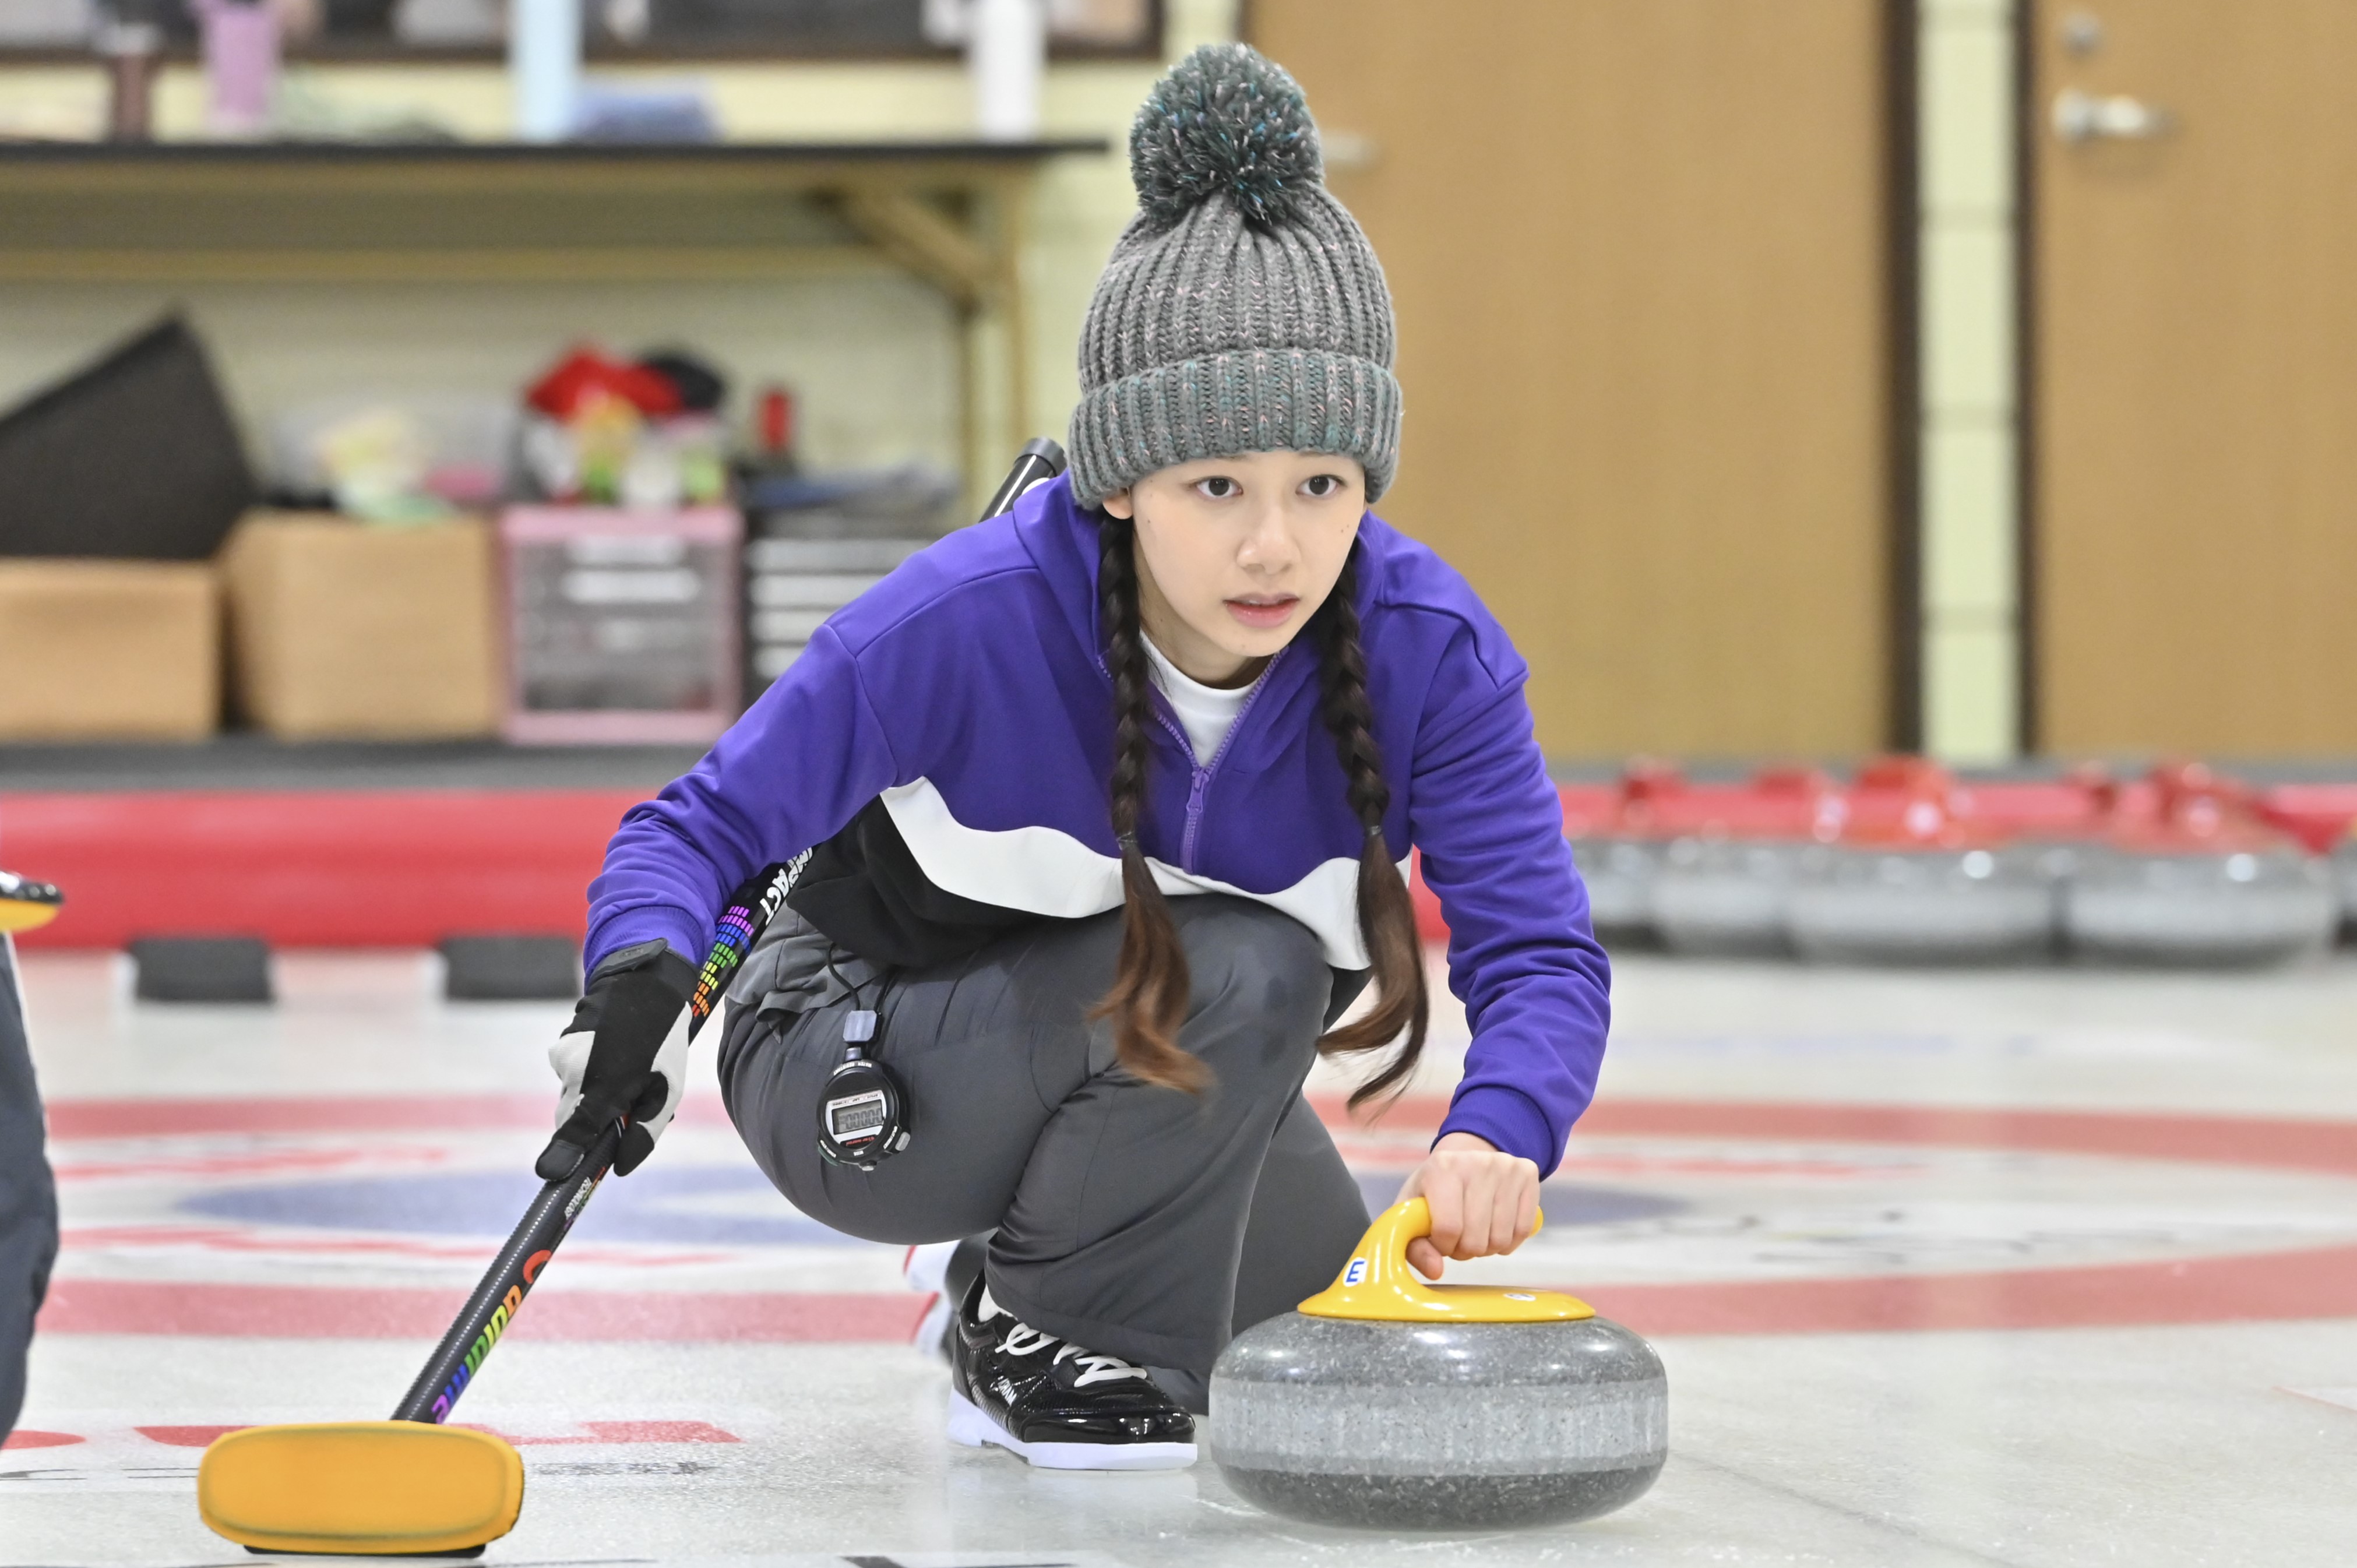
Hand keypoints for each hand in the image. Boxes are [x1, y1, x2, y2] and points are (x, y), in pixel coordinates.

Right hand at [539, 940, 696, 1180]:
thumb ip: (643, 1133)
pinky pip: (569, 1078)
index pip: (571, 1137)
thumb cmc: (662, 1043)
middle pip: (572, 1123)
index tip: (553, 1176)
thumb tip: (619, 1168)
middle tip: (627, 1106)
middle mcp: (574, 1075)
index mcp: (603, 1088)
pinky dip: (586, 1077)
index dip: (564, 1161)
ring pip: (571, 1100)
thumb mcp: (666, 1092)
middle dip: (593, 1125)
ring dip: (592, 1098)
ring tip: (625, 1072)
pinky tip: (610, 1057)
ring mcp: (562, 1060)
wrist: (645, 987)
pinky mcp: (558, 1049)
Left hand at [1395, 1132, 1540, 1278]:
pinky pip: (1523, 1230)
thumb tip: (1435, 1271)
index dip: (1444, 1247)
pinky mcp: (1528, 1173)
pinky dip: (1509, 1242)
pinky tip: (1495, 1230)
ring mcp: (1505, 1166)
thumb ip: (1414, 1247)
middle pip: (1475, 1238)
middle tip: (1459, 1238)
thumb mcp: (1412, 1213)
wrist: (1464, 1161)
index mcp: (1441, 1168)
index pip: (1448, 1228)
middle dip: (1465, 1250)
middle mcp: (1476, 1162)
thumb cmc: (1434, 1191)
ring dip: (1487, 1248)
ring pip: (1501, 1238)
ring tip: (1476, 1233)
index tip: (1441, 1241)